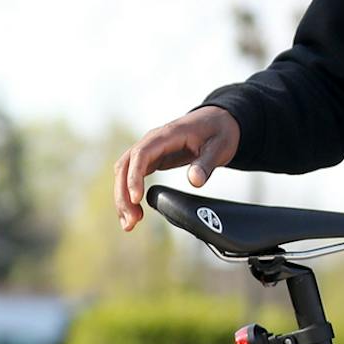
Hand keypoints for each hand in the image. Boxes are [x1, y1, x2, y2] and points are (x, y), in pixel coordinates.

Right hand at [113, 106, 239, 231]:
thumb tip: (194, 181)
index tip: (136, 198)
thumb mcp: (220, 147)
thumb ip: (206, 164)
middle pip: (126, 165)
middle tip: (131, 221)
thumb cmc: (219, 131)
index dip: (134, 176)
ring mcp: (149, 149)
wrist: (219, 120)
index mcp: (167, 135)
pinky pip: (132, 176)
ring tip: (129, 223)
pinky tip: (133, 212)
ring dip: (123, 197)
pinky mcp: (151, 159)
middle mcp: (152, 140)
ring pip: (124, 173)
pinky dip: (129, 194)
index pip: (141, 154)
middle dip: (123, 194)